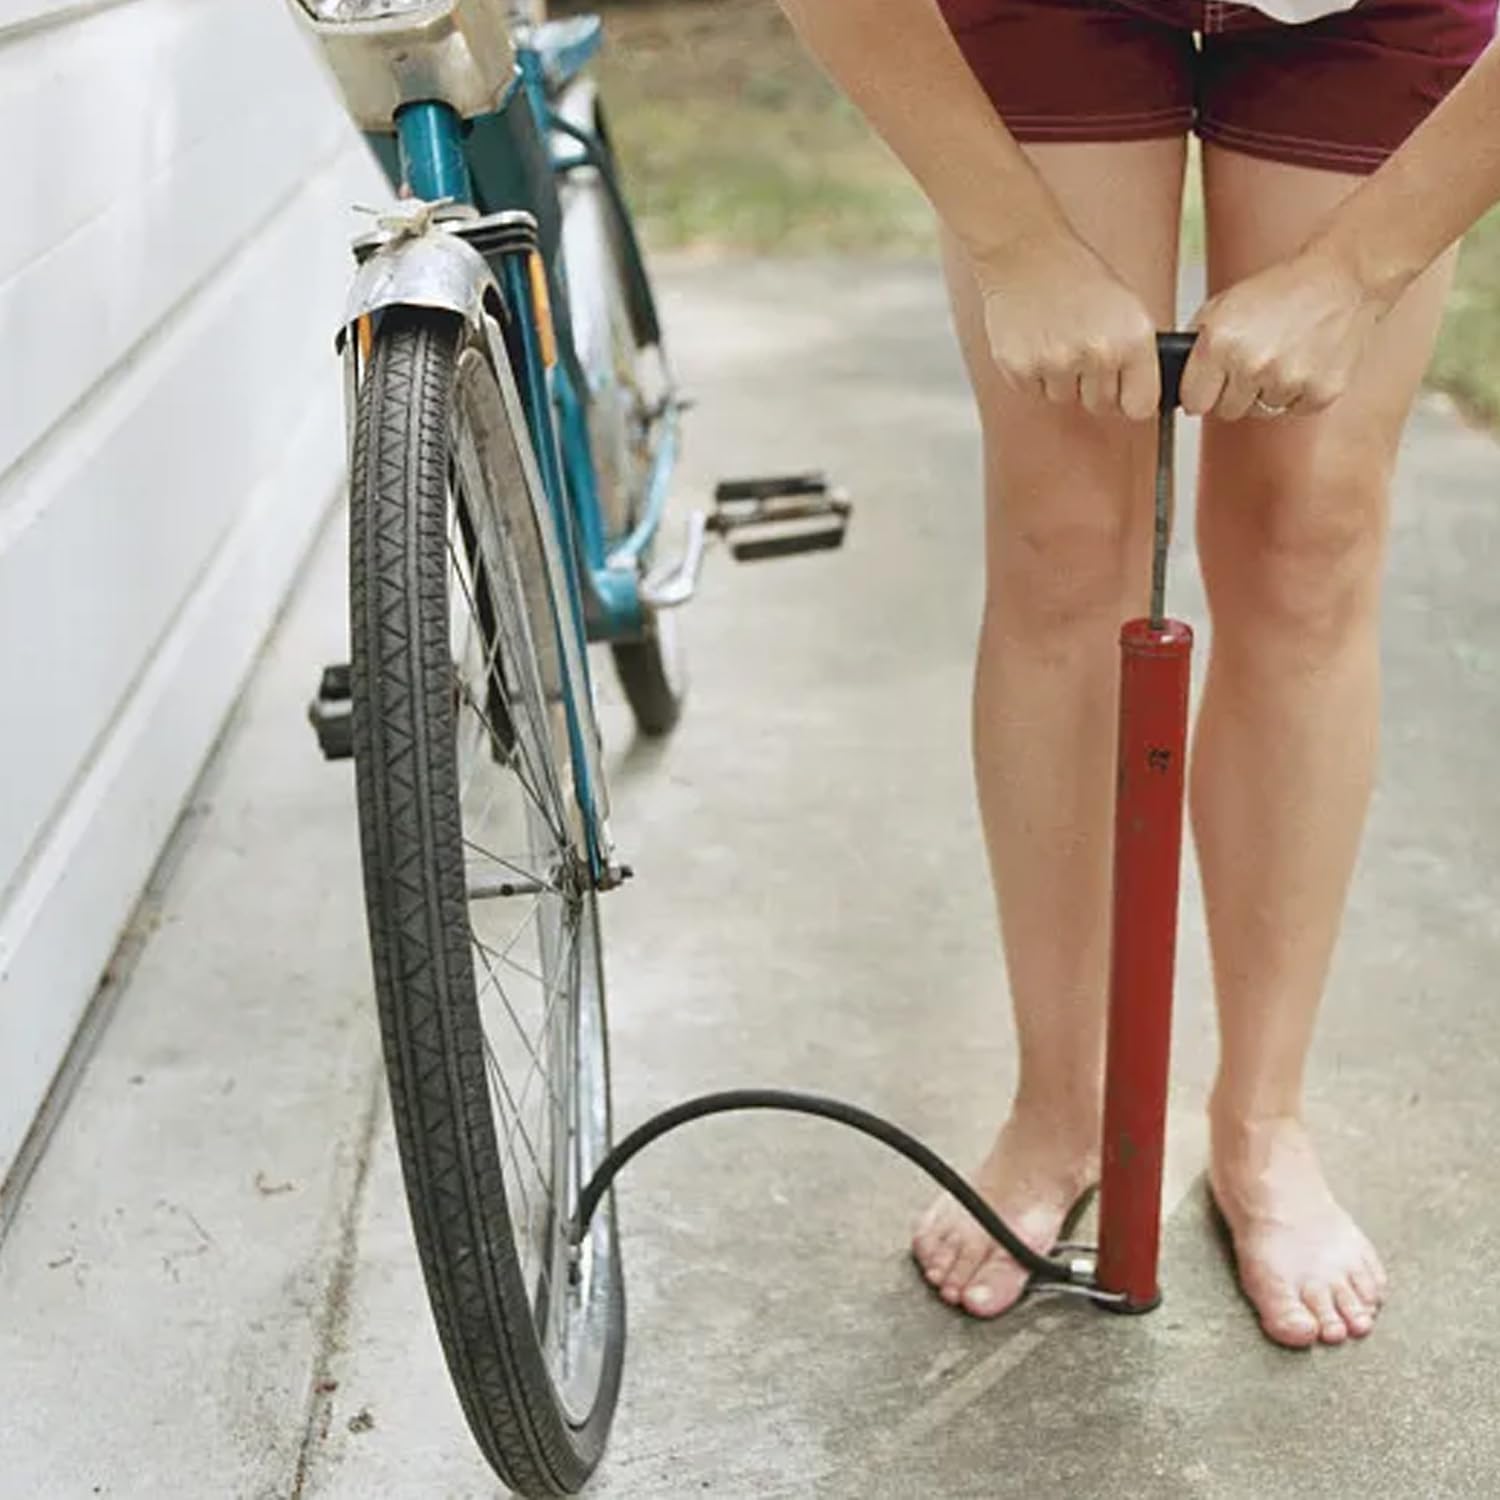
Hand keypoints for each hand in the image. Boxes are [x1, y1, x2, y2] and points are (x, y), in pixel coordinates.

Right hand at [973, 231, 1160, 420]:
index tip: (1122, 391)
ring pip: (1064, 399)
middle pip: (1100, 406)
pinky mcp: (1021, 368)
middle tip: (1081, 350)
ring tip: (1057, 339)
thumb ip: (1135, 357)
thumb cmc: (1077, 277)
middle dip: (1092, 386)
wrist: (1027, 252)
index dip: (1129, 399)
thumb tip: (1139, 401)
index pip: (1140, 407)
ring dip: (1060, 379)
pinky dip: (1032, 374)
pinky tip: (1036, 341)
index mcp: (1133, 338)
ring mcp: (1057, 363)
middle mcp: (1098, 353)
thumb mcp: (1126, 310)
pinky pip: (1032, 392)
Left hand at [1180, 244, 1391, 420]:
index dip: (1201, 391)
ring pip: (1260, 412)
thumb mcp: (1221, 307)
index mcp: (1219, 343)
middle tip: (1253, 360)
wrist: (1343, 278)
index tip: (1210, 383)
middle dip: (1233, 392)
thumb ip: (1196, 347)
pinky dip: (1297, 393)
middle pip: (1225, 411)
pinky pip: (1293, 411)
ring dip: (1266, 392)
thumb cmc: (1281, 290)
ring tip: (1281, 355)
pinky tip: (1303, 361)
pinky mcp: (1318, 394)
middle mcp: (1251, 365)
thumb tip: (1177, 383)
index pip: (1193, 402)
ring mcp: (1287, 382)